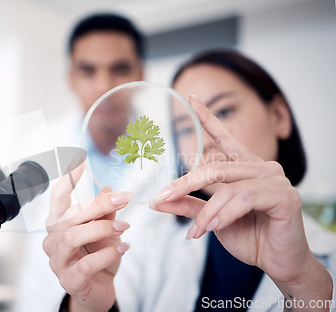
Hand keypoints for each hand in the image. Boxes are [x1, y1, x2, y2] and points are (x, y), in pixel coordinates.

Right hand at [43, 163, 132, 311]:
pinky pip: (86, 264)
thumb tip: (110, 189)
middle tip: (125, 198)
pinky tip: (123, 247)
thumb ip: (105, 212)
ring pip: (74, 237)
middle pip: (71, 215)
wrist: (99, 291)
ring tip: (124, 228)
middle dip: (99, 204)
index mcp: (59, 224)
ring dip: (103, 229)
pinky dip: (107, 253)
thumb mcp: (105, 231)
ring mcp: (58, 261)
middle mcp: (53, 240)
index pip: (57, 197)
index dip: (67, 178)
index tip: (80, 160)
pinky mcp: (69, 280)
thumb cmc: (98, 258)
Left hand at [152, 95, 331, 309]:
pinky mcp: (285, 195)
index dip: (208, 118)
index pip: (225, 138)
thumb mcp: (211, 219)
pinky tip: (215, 228)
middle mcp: (262, 167)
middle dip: (185, 183)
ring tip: (197, 231)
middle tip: (162, 197)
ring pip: (227, 186)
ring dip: (207, 212)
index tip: (190, 99)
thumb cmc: (249, 237)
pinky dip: (223, 214)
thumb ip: (188, 206)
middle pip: (214, 167)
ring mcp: (275, 179)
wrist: (277, 263)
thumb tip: (157, 201)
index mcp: (245, 168)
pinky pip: (243, 199)